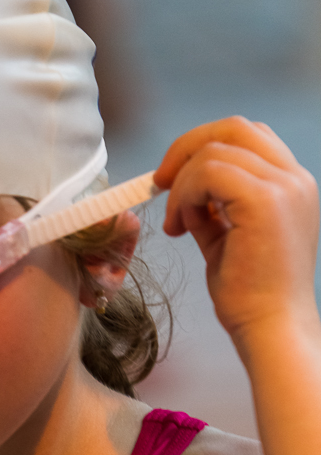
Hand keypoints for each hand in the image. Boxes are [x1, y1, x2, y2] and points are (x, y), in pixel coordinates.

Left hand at [154, 117, 319, 342]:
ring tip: (178, 223)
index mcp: (292, 184)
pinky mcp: (265, 201)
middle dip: (187, 148)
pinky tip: (181, 226)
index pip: (247, 136)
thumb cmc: (249, 292)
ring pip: (215, 150)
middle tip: (160, 182)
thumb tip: (181, 188)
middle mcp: (295, 179)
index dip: (203, 147)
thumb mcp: (226, 235)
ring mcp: (285, 187)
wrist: (269, 326)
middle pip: (234, 127)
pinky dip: (184, 194)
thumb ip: (211, 206)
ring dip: (182, 183)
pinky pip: (209, 171)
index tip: (173, 178)